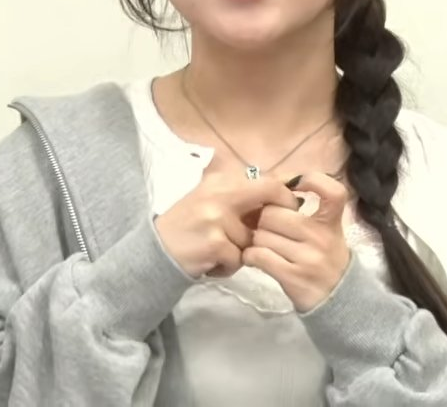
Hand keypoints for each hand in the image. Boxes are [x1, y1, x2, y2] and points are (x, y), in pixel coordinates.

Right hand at [155, 166, 299, 278]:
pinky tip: (211, 262)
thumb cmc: (186, 224)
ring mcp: (218, 219)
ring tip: (220, 251)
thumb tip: (281, 192)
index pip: (267, 182)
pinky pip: (239, 259)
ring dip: (241, 251)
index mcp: (221, 180)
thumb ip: (239, 195)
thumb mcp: (209, 198)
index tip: (290, 209)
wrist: (155, 249)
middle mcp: (221, 194)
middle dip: (274, 220)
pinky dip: (228, 266)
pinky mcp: (215, 244)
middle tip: (271, 233)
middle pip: (268, 202)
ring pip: (253, 240)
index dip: (284, 197)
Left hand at [243, 173, 350, 311]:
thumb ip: (306, 211)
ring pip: (262, 235)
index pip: (333, 191)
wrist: (338, 299)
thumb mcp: (326, 231)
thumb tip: (274, 183)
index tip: (296, 184)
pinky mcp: (293, 277)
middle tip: (267, 229)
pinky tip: (256, 259)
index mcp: (331, 222)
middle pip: (273, 213)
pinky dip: (251, 256)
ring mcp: (308, 258)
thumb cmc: (325, 258)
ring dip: (256, 241)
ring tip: (263, 247)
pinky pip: (258, 255)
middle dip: (263, 220)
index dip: (313, 180)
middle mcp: (322, 237)